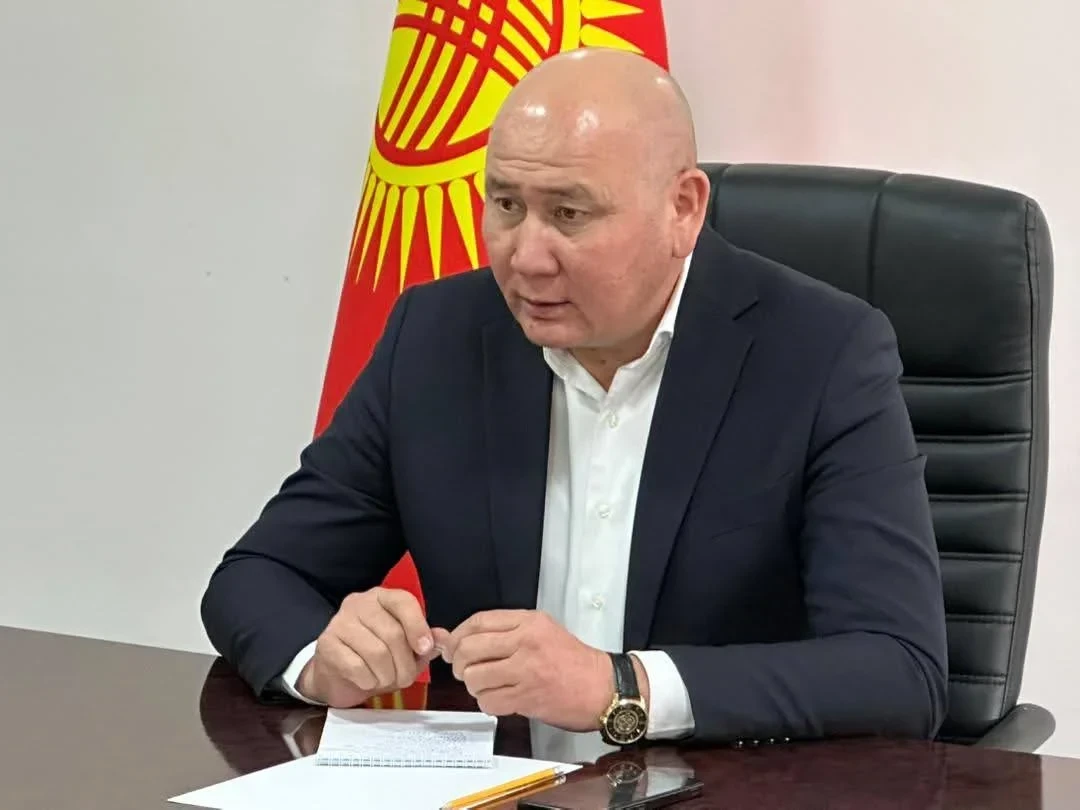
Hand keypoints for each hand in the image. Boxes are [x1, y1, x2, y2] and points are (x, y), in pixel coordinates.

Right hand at [297, 588, 445, 706]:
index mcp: (382, 598)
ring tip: (386, 680)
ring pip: (376, 652)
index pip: (403, 602)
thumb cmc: (374, 658)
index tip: (424, 649)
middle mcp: (359, 604)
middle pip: (392, 633)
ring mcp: (339, 622)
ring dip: (387, 675)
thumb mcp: (404, 649)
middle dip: (404, 664)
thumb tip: (442, 638)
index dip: (418, 627)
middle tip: (404, 678)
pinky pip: (356, 666)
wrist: (336, 675)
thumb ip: (425, 641)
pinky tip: (367, 681)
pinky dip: (368, 681)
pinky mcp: (326, 644)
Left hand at [441, 610, 623, 730]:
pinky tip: (498, 699)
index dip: (457, 635)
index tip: (452, 646)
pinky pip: (488, 701)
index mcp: (529, 622)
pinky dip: (487, 702)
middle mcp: (525, 642)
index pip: (478, 622)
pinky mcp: (527, 697)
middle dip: (459, 663)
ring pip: (474, 677)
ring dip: (473, 685)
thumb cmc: (573, 661)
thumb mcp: (542, 631)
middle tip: (465, 670)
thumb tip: (459, 638)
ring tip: (486, 685)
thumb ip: (505, 632)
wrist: (602, 688)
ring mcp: (526, 670)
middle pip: (470, 648)